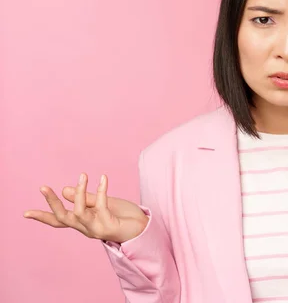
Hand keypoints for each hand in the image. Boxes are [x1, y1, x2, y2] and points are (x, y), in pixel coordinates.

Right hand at [23, 173, 148, 243]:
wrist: (145, 228)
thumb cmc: (125, 216)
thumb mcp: (104, 203)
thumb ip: (87, 198)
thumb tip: (66, 190)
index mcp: (83, 222)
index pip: (59, 220)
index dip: (43, 216)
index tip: (25, 213)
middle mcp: (86, 228)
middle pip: (62, 218)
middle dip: (51, 203)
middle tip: (43, 187)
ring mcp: (97, 229)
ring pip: (78, 212)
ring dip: (79, 193)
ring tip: (83, 175)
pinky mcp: (109, 226)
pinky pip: (101, 206)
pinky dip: (101, 191)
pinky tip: (103, 178)